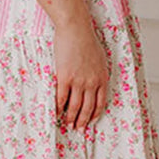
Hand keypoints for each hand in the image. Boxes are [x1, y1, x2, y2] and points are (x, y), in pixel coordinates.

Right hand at [53, 15, 108, 131]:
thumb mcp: (100, 59)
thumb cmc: (87, 40)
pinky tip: (56, 112)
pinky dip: (58, 107)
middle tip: (78, 130)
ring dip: (71, 118)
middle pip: (88, 108)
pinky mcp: (65, 77)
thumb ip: (98, 73)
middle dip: (83, 121)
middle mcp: (92, 83)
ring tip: (68, 125)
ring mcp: (78, 81)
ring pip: (75, 106)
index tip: (91, 122)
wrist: (76, 29)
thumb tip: (94, 83)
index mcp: (102, 78)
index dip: (95, 114)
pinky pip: (61, 98)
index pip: (100, 103)